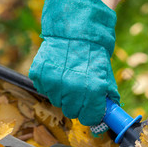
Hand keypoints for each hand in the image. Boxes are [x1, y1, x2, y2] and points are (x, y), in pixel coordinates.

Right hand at [29, 0, 119, 125]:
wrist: (75, 29)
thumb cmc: (93, 53)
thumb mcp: (106, 75)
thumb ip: (106, 97)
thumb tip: (108, 117)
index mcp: (93, 90)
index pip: (89, 118)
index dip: (91, 115)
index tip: (90, 110)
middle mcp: (73, 88)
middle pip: (71, 112)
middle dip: (76, 105)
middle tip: (79, 91)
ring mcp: (54, 82)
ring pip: (56, 101)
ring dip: (62, 94)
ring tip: (67, 76)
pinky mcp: (39, 75)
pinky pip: (44, 89)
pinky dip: (49, 83)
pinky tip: (57, 70)